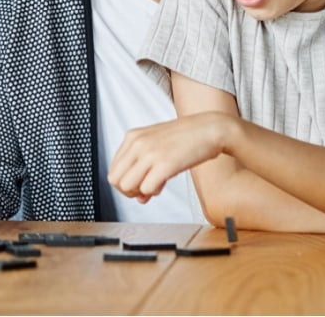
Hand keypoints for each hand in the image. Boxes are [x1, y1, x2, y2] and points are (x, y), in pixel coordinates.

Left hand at [107, 112, 231, 201]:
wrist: (211, 129)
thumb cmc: (187, 138)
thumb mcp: (157, 146)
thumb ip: (143, 167)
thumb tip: (138, 196)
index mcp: (132, 137)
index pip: (113, 169)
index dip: (124, 182)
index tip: (138, 184)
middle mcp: (137, 143)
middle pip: (114, 180)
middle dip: (128, 191)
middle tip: (144, 189)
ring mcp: (150, 153)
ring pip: (126, 186)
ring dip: (140, 192)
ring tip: (155, 186)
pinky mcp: (165, 164)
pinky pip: (146, 189)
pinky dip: (154, 192)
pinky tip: (164, 184)